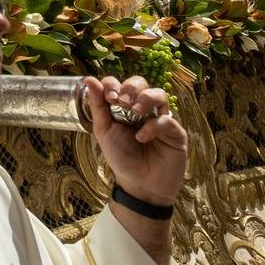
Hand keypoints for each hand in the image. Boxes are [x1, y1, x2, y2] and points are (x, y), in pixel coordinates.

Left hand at [82, 75, 187, 207]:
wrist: (139, 185)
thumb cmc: (121, 157)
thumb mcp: (104, 130)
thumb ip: (98, 105)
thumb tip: (89, 79)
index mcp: (124, 106)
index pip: (120, 83)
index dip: (114, 84)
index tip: (109, 97)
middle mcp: (143, 108)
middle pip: (141, 82)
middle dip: (130, 88)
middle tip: (122, 102)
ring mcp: (160, 118)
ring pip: (159, 94)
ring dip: (145, 98)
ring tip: (135, 113)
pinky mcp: (175, 132)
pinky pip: (167, 119)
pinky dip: (153, 125)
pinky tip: (142, 137)